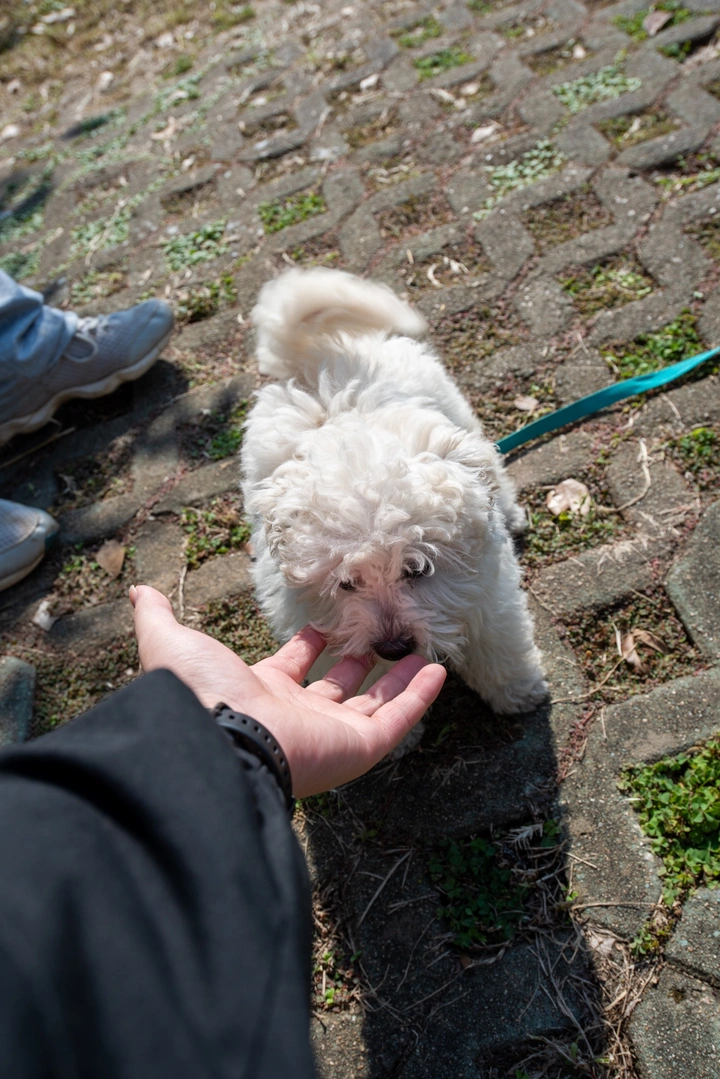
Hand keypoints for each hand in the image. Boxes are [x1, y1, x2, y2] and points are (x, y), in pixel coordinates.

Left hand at [130, 585, 445, 796]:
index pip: (290, 669)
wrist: (220, 740)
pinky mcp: (358, 748)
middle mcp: (296, 716)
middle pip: (335, 690)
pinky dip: (419, 696)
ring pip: (373, 705)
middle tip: (376, 640)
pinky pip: (398, 720)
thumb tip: (138, 590)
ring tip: (419, 652)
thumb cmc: (198, 694)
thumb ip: (158, 618)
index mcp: (258, 693)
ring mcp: (330, 734)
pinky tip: (437, 671)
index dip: (305, 648)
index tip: (321, 626)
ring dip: (396, 680)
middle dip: (355, 665)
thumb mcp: (171, 643)